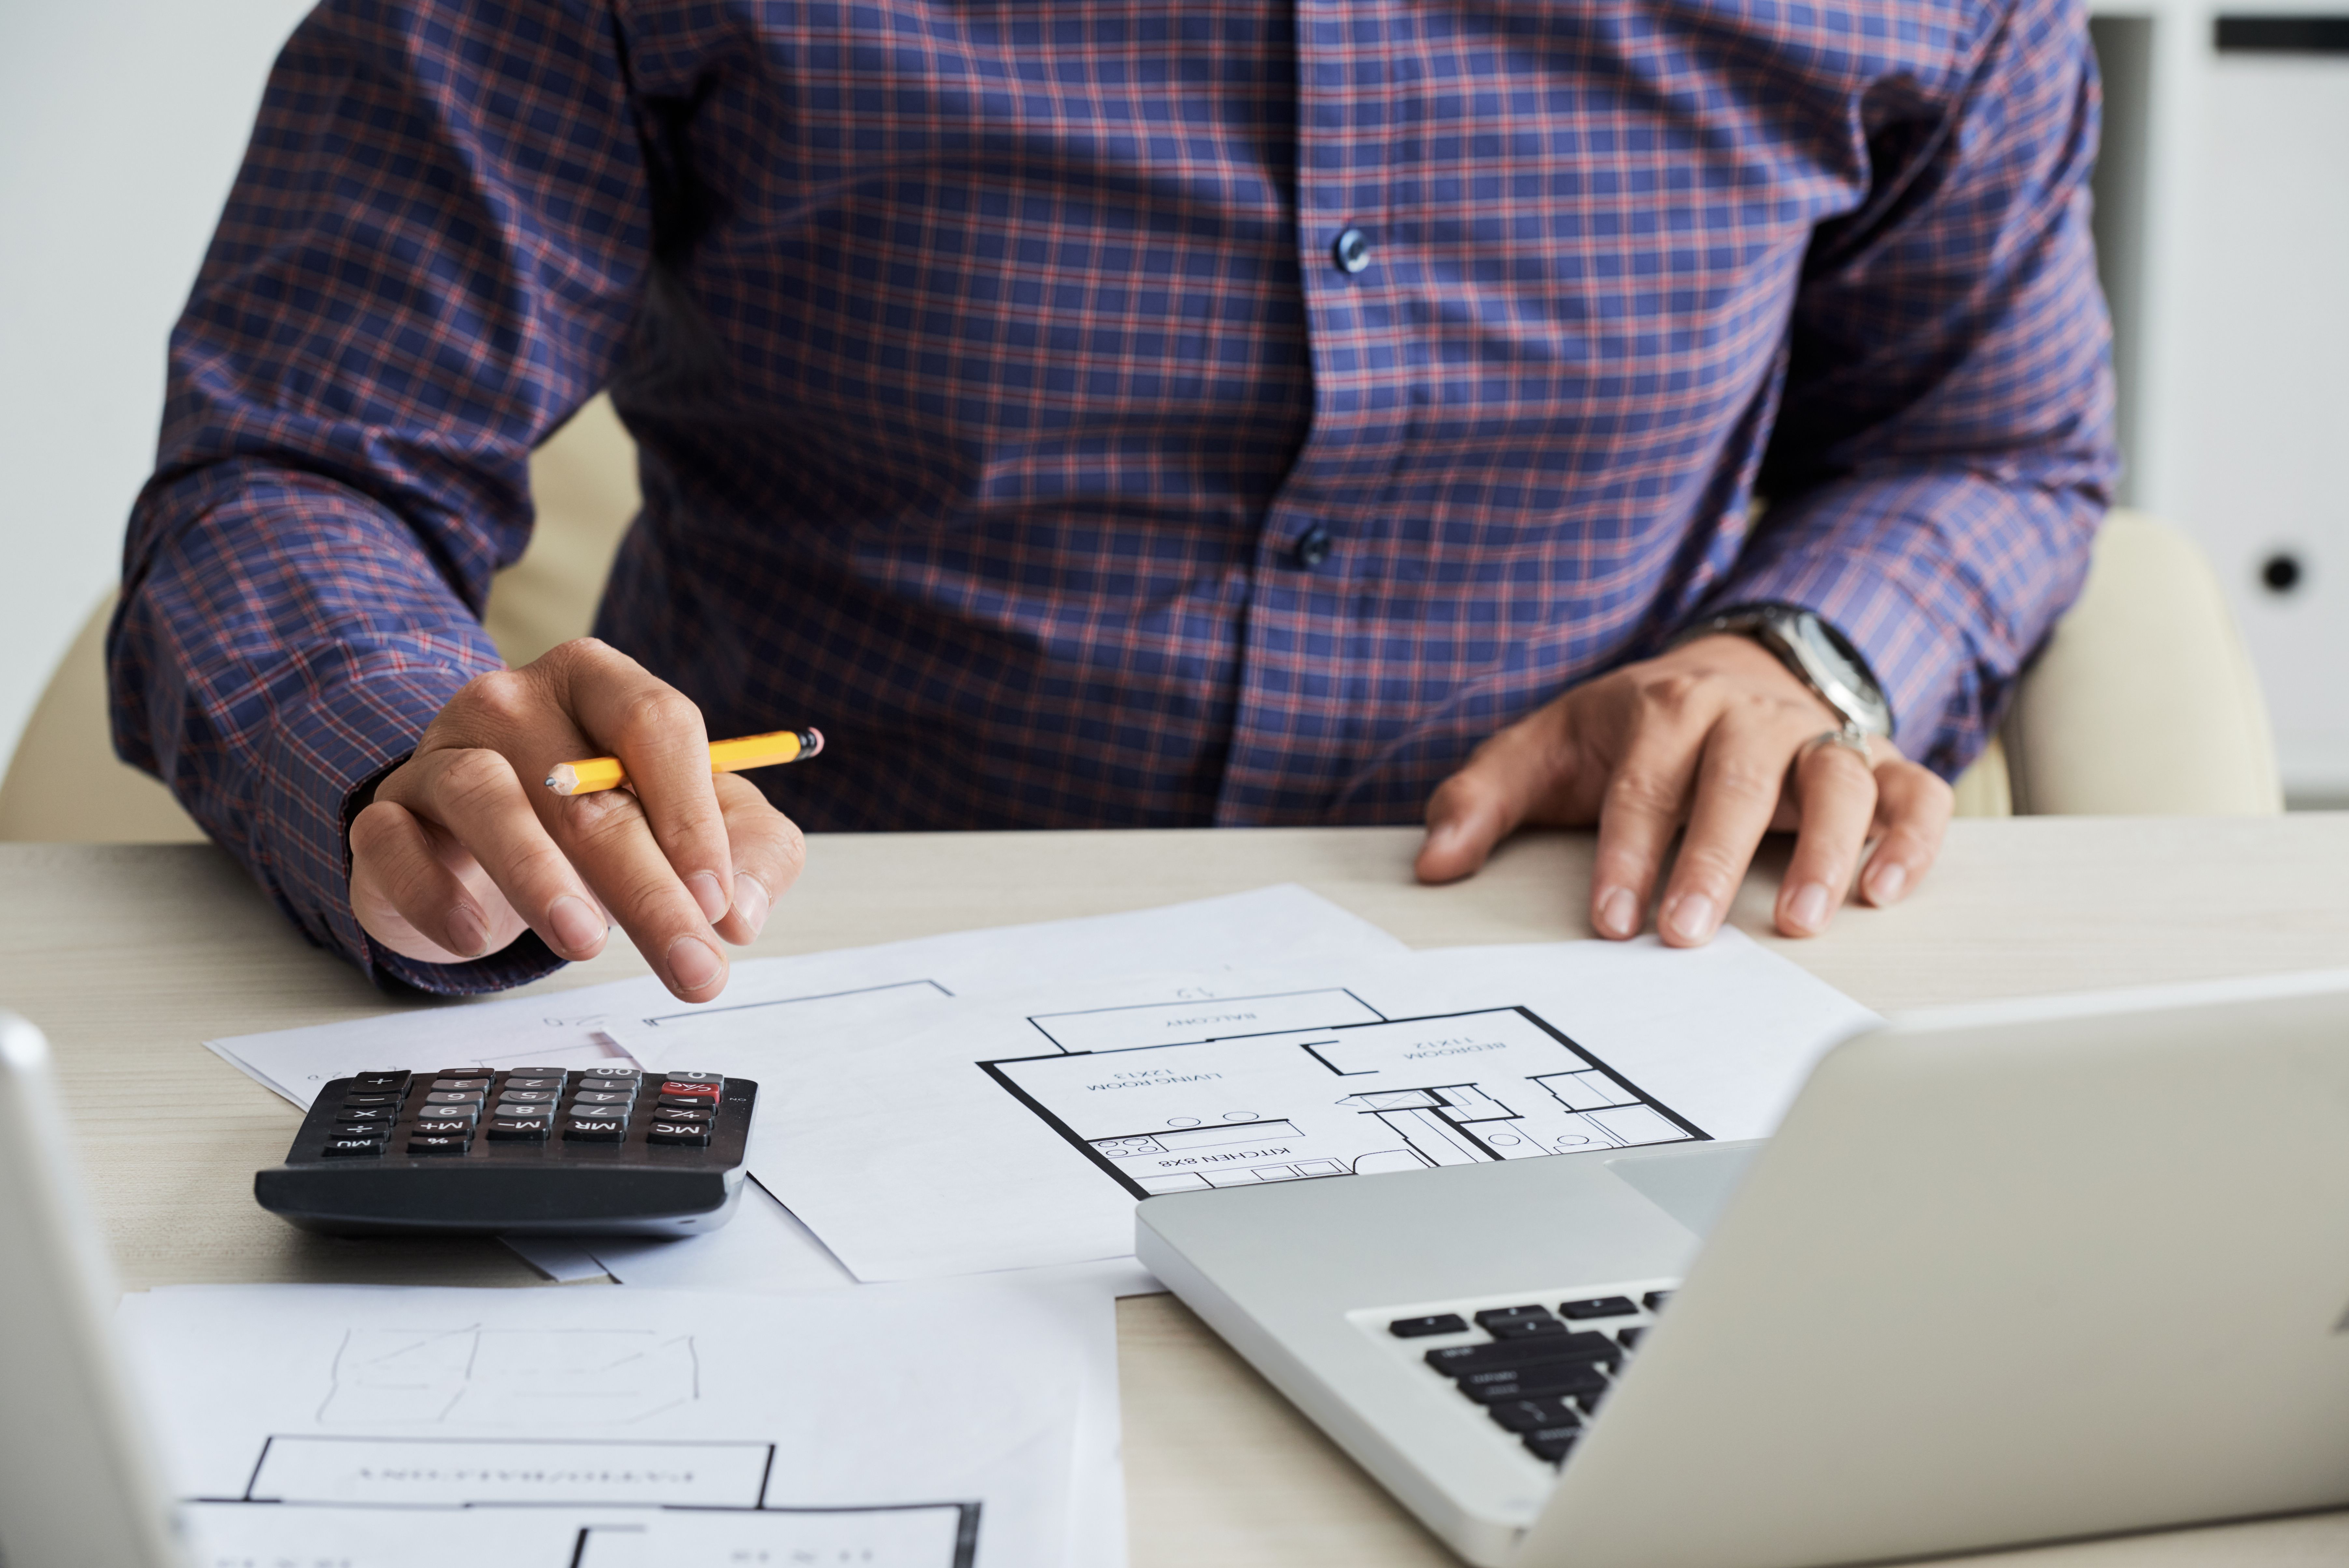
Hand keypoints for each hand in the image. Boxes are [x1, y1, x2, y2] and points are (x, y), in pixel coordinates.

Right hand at [347, 639, 805, 998]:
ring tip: (585, 941)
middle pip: (586, 789)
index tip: (719, 903)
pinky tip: (475, 935)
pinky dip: (434, 891)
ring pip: (486, 798)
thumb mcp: (695, 829)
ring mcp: (440, 751)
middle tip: (692, 967)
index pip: (655, 723)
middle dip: (649, 891)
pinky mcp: (385, 813)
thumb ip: (748, 854)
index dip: (693, 817)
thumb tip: (743, 911)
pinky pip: (395, 843)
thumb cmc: (601, 823)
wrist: (482, 841)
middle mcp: (513, 701)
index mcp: (598, 682)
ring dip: (540, 877)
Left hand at [1414, 634, 1951, 943]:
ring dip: (1825, 851)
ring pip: (1836, 782)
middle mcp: (1746, 718)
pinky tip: (1886, 890)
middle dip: (1711, 862)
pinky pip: (1914, 791)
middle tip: (1688, 936)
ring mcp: (1817, 739)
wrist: (1720, 669)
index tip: (1609, 919)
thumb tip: (1432, 862)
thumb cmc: (1627, 731)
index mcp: (1662, 712)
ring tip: (1802, 923)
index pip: (1641, 785)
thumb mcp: (1544, 748)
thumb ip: (1482, 799)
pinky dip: (1910, 837)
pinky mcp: (1877, 759)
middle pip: (1735, 785)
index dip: (1624, 854)